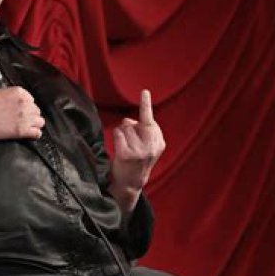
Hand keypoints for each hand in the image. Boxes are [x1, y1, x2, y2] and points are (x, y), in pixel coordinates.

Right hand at [0, 87, 44, 139]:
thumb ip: (11, 97)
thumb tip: (13, 103)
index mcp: (20, 93)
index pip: (31, 100)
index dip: (26, 107)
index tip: (22, 111)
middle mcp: (26, 104)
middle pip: (36, 111)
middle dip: (31, 115)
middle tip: (23, 120)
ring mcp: (26, 117)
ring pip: (40, 122)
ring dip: (34, 125)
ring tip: (27, 128)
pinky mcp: (23, 130)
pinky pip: (37, 133)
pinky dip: (34, 135)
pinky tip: (29, 135)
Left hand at [110, 89, 165, 212]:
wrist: (130, 184)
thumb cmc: (136, 161)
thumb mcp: (146, 146)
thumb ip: (142, 131)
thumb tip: (127, 121)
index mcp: (159, 143)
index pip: (150, 120)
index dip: (145, 104)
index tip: (144, 91)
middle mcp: (151, 146)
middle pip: (135, 122)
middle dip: (129, 126)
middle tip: (129, 142)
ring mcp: (140, 151)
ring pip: (125, 127)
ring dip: (121, 134)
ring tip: (124, 148)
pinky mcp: (127, 155)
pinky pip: (117, 134)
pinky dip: (115, 137)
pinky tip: (119, 149)